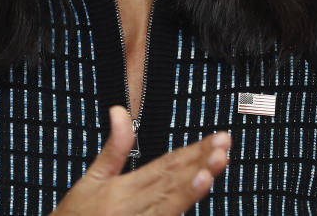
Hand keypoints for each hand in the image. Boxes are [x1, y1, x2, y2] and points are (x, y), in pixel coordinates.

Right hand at [53, 105, 231, 215]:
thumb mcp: (92, 178)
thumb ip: (114, 147)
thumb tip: (119, 110)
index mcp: (122, 189)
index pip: (165, 165)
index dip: (192, 151)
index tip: (216, 139)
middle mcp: (131, 208)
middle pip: (172, 182)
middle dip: (201, 163)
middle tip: (224, 147)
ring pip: (171, 205)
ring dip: (194, 188)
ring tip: (214, 168)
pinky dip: (179, 209)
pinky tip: (196, 199)